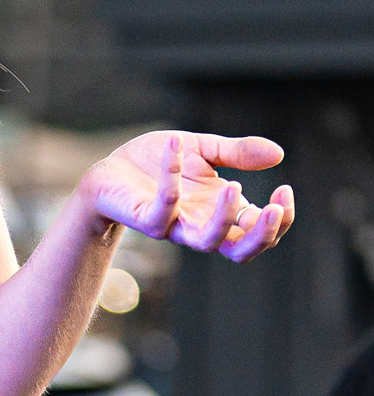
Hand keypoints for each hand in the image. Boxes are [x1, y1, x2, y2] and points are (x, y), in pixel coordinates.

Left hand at [83, 130, 293, 262]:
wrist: (111, 169)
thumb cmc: (158, 163)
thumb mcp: (205, 149)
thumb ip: (238, 152)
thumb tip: (279, 154)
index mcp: (221, 211)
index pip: (259, 231)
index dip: (279, 219)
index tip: (284, 190)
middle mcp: (200, 224)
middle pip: (240, 251)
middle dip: (262, 235)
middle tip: (273, 209)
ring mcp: (173, 225)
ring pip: (206, 242)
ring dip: (224, 219)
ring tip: (233, 187)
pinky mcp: (144, 218)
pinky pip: (164, 205)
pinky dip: (171, 175)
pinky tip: (177, 144)